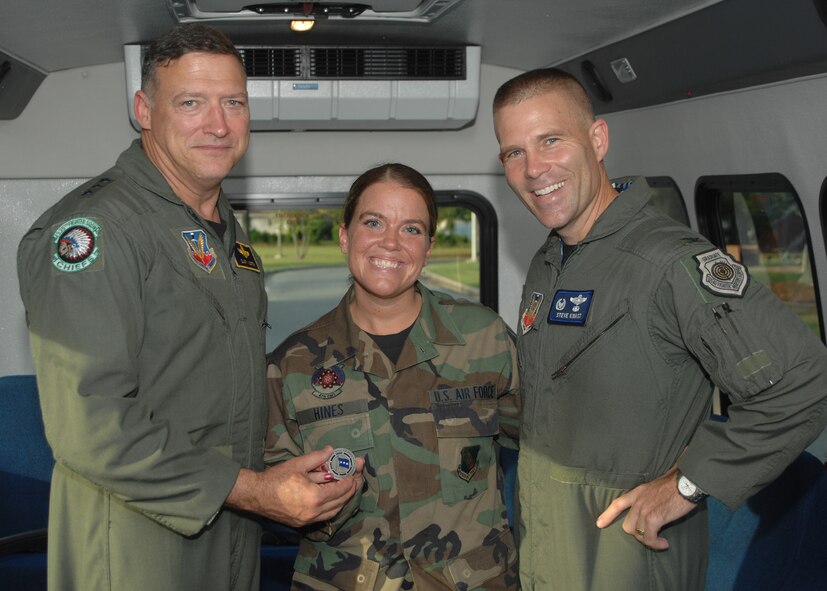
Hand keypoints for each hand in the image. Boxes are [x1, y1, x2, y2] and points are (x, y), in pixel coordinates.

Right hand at [226, 446, 363, 527]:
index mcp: (315, 497)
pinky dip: (333, 507)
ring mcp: (309, 520)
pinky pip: (324, 516)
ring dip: (343, 500)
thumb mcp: (297, 464)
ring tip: (348, 487)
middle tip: (357, 478)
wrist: (255, 495)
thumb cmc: (276, 478)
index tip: (356, 471)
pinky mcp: (303, 523)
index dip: (351, 479)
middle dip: (351, 489)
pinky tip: (334, 498)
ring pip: (334, 511)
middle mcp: (315, 512)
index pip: (341, 489)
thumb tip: (331, 450)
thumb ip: (317, 458)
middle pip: (341, 501)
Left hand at [595, 467, 697, 549]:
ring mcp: (644, 509)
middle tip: (651, 536)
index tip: (599, 523)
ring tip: (659, 542)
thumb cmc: (677, 485)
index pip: (618, 503)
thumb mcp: (656, 489)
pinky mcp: (654, 518)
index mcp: (638, 492)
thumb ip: (649, 499)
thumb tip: (652, 511)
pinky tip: (664, 543)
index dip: (608, 514)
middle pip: (627, 525)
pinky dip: (656, 543)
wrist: (686, 482)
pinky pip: (649, 537)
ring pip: (637, 533)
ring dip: (648, 540)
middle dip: (637, 533)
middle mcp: (638, 501)